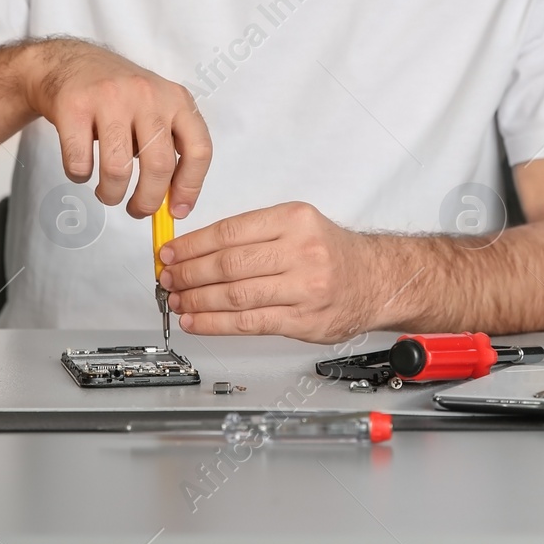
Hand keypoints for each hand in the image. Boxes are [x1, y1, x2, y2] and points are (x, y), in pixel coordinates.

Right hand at [20, 38, 210, 217]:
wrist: (69, 63)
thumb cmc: (118, 96)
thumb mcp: (155, 109)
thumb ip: (169, 147)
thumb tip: (175, 202)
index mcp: (176, 99)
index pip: (199, 150)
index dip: (190, 187)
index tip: (177, 211)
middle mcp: (148, 95)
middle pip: (159, 166)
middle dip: (148, 201)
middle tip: (137, 211)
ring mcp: (111, 98)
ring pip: (118, 169)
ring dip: (112, 194)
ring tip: (108, 193)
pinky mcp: (75, 106)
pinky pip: (80, 161)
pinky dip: (80, 176)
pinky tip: (82, 167)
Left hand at [158, 202, 380, 342]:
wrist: (376, 280)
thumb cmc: (331, 252)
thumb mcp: (297, 224)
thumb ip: (253, 235)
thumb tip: (197, 249)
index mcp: (294, 219)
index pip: (229, 231)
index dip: (192, 245)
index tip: (170, 253)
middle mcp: (301, 251)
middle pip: (229, 264)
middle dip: (188, 273)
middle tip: (167, 278)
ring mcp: (304, 288)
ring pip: (235, 295)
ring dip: (197, 300)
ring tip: (176, 301)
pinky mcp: (303, 320)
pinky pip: (249, 323)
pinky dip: (215, 323)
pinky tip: (196, 321)